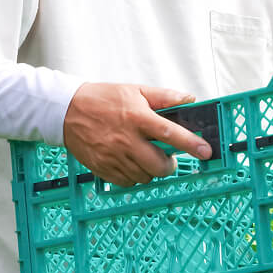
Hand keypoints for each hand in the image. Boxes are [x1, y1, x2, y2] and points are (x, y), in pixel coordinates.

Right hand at [62, 82, 211, 185]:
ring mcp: (114, 157)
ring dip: (151, 170)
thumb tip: (189, 98)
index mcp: (137, 118)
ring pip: (144, 176)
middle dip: (169, 165)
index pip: (170, 133)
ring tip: (145, 156)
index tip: (206, 151)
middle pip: (159, 165)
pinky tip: (131, 162)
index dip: (191, 144)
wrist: (67, 111)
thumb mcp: (136, 90)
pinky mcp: (103, 169)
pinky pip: (128, 182)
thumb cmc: (103, 99)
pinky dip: (134, 176)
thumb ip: (164, 97)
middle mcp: (127, 140)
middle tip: (167, 157)